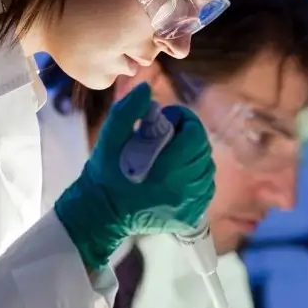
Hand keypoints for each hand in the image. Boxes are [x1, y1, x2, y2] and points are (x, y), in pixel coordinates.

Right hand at [54, 82, 215, 270]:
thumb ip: (127, 111)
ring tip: (173, 154)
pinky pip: (204, 190)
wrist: (100, 215)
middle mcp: (184, 191)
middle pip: (203, 151)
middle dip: (189, 135)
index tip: (167, 118)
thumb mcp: (109, 139)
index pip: (195, 134)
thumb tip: (146, 89)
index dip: (184, 118)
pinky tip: (178, 174)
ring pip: (207, 170)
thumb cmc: (104, 175)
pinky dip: (196, 178)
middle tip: (168, 134)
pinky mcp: (188, 218)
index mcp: (167, 170)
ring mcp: (189, 207)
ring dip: (194, 156)